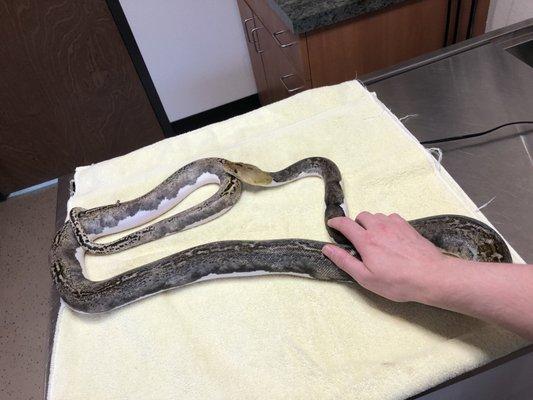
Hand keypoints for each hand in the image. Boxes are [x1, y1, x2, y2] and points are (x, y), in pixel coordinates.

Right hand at [322, 212, 448, 302]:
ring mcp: (395, 224)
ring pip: (377, 216)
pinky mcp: (407, 226)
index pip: (345, 224)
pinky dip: (386, 223)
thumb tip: (327, 248)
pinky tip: (391, 237)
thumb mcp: (365, 277)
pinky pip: (391, 218)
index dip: (336, 222)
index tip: (332, 224)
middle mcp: (378, 227)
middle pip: (361, 216)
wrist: (431, 276)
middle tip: (357, 239)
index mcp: (365, 240)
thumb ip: (344, 261)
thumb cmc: (397, 281)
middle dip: (355, 224)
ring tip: (375, 239)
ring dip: (371, 223)